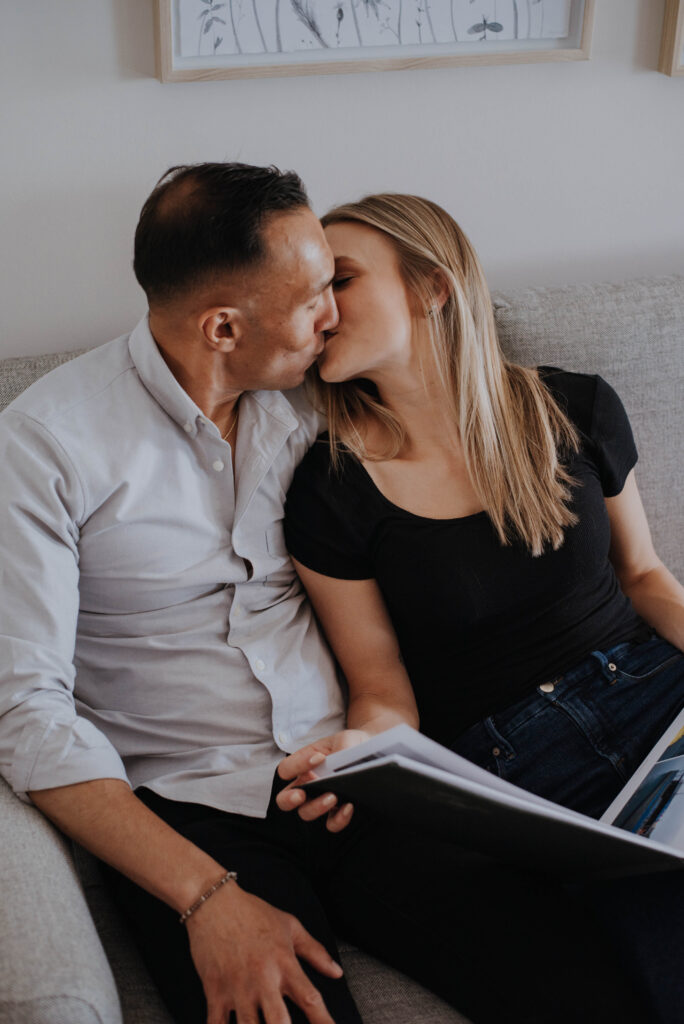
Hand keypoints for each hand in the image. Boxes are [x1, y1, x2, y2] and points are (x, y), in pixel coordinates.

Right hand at [186, 879, 342, 1023]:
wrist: (214, 903)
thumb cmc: (254, 913)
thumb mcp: (290, 926)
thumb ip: (315, 952)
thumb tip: (337, 973)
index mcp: (284, 964)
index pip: (310, 999)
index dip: (324, 1022)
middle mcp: (263, 980)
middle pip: (279, 1023)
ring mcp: (238, 988)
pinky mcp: (214, 992)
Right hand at [276, 730, 369, 831]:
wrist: (373, 754)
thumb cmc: (352, 744)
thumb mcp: (345, 739)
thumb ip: (339, 747)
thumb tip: (337, 767)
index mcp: (303, 764)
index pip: (285, 769)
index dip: (297, 765)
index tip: (318, 758)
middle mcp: (308, 785)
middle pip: (284, 799)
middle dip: (289, 799)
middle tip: (301, 794)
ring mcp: (321, 800)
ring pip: (306, 813)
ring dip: (316, 807)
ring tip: (332, 796)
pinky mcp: (338, 811)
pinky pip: (332, 823)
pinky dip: (338, 819)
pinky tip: (348, 806)